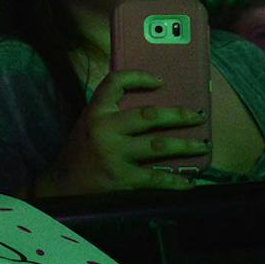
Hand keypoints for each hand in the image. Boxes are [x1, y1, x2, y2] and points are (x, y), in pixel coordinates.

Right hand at [37, 71, 206, 195]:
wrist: (60, 186)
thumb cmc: (79, 154)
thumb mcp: (87, 125)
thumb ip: (110, 115)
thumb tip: (151, 110)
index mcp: (95, 113)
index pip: (115, 83)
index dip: (139, 77)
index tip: (161, 82)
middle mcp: (104, 129)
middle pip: (148, 115)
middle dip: (178, 115)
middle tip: (198, 116)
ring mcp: (114, 154)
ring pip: (158, 145)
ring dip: (185, 145)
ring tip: (203, 145)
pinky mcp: (121, 178)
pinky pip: (155, 177)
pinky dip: (175, 180)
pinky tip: (189, 182)